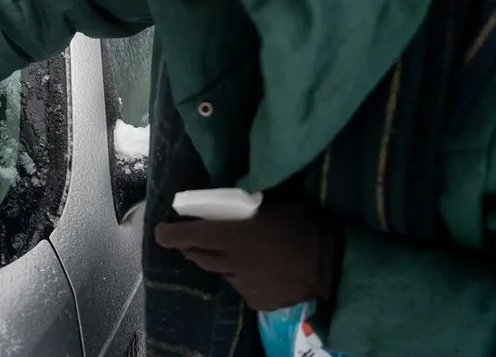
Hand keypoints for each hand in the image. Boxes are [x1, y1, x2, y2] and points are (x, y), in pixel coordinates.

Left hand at [154, 200, 343, 310]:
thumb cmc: (303, 222)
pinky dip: (243, 277)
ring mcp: (244, 284)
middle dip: (190, 246)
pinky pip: (241, 287)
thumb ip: (241, 202)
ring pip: (220, 272)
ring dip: (219, 261)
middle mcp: (231, 262)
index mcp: (231, 235)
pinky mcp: (257, 300)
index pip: (187, 237)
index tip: (160, 231)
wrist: (334, 262)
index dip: (169, 234)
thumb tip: (222, 194)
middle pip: (197, 256)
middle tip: (192, 237)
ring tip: (233, 251)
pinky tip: (258, 269)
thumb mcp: (271, 201)